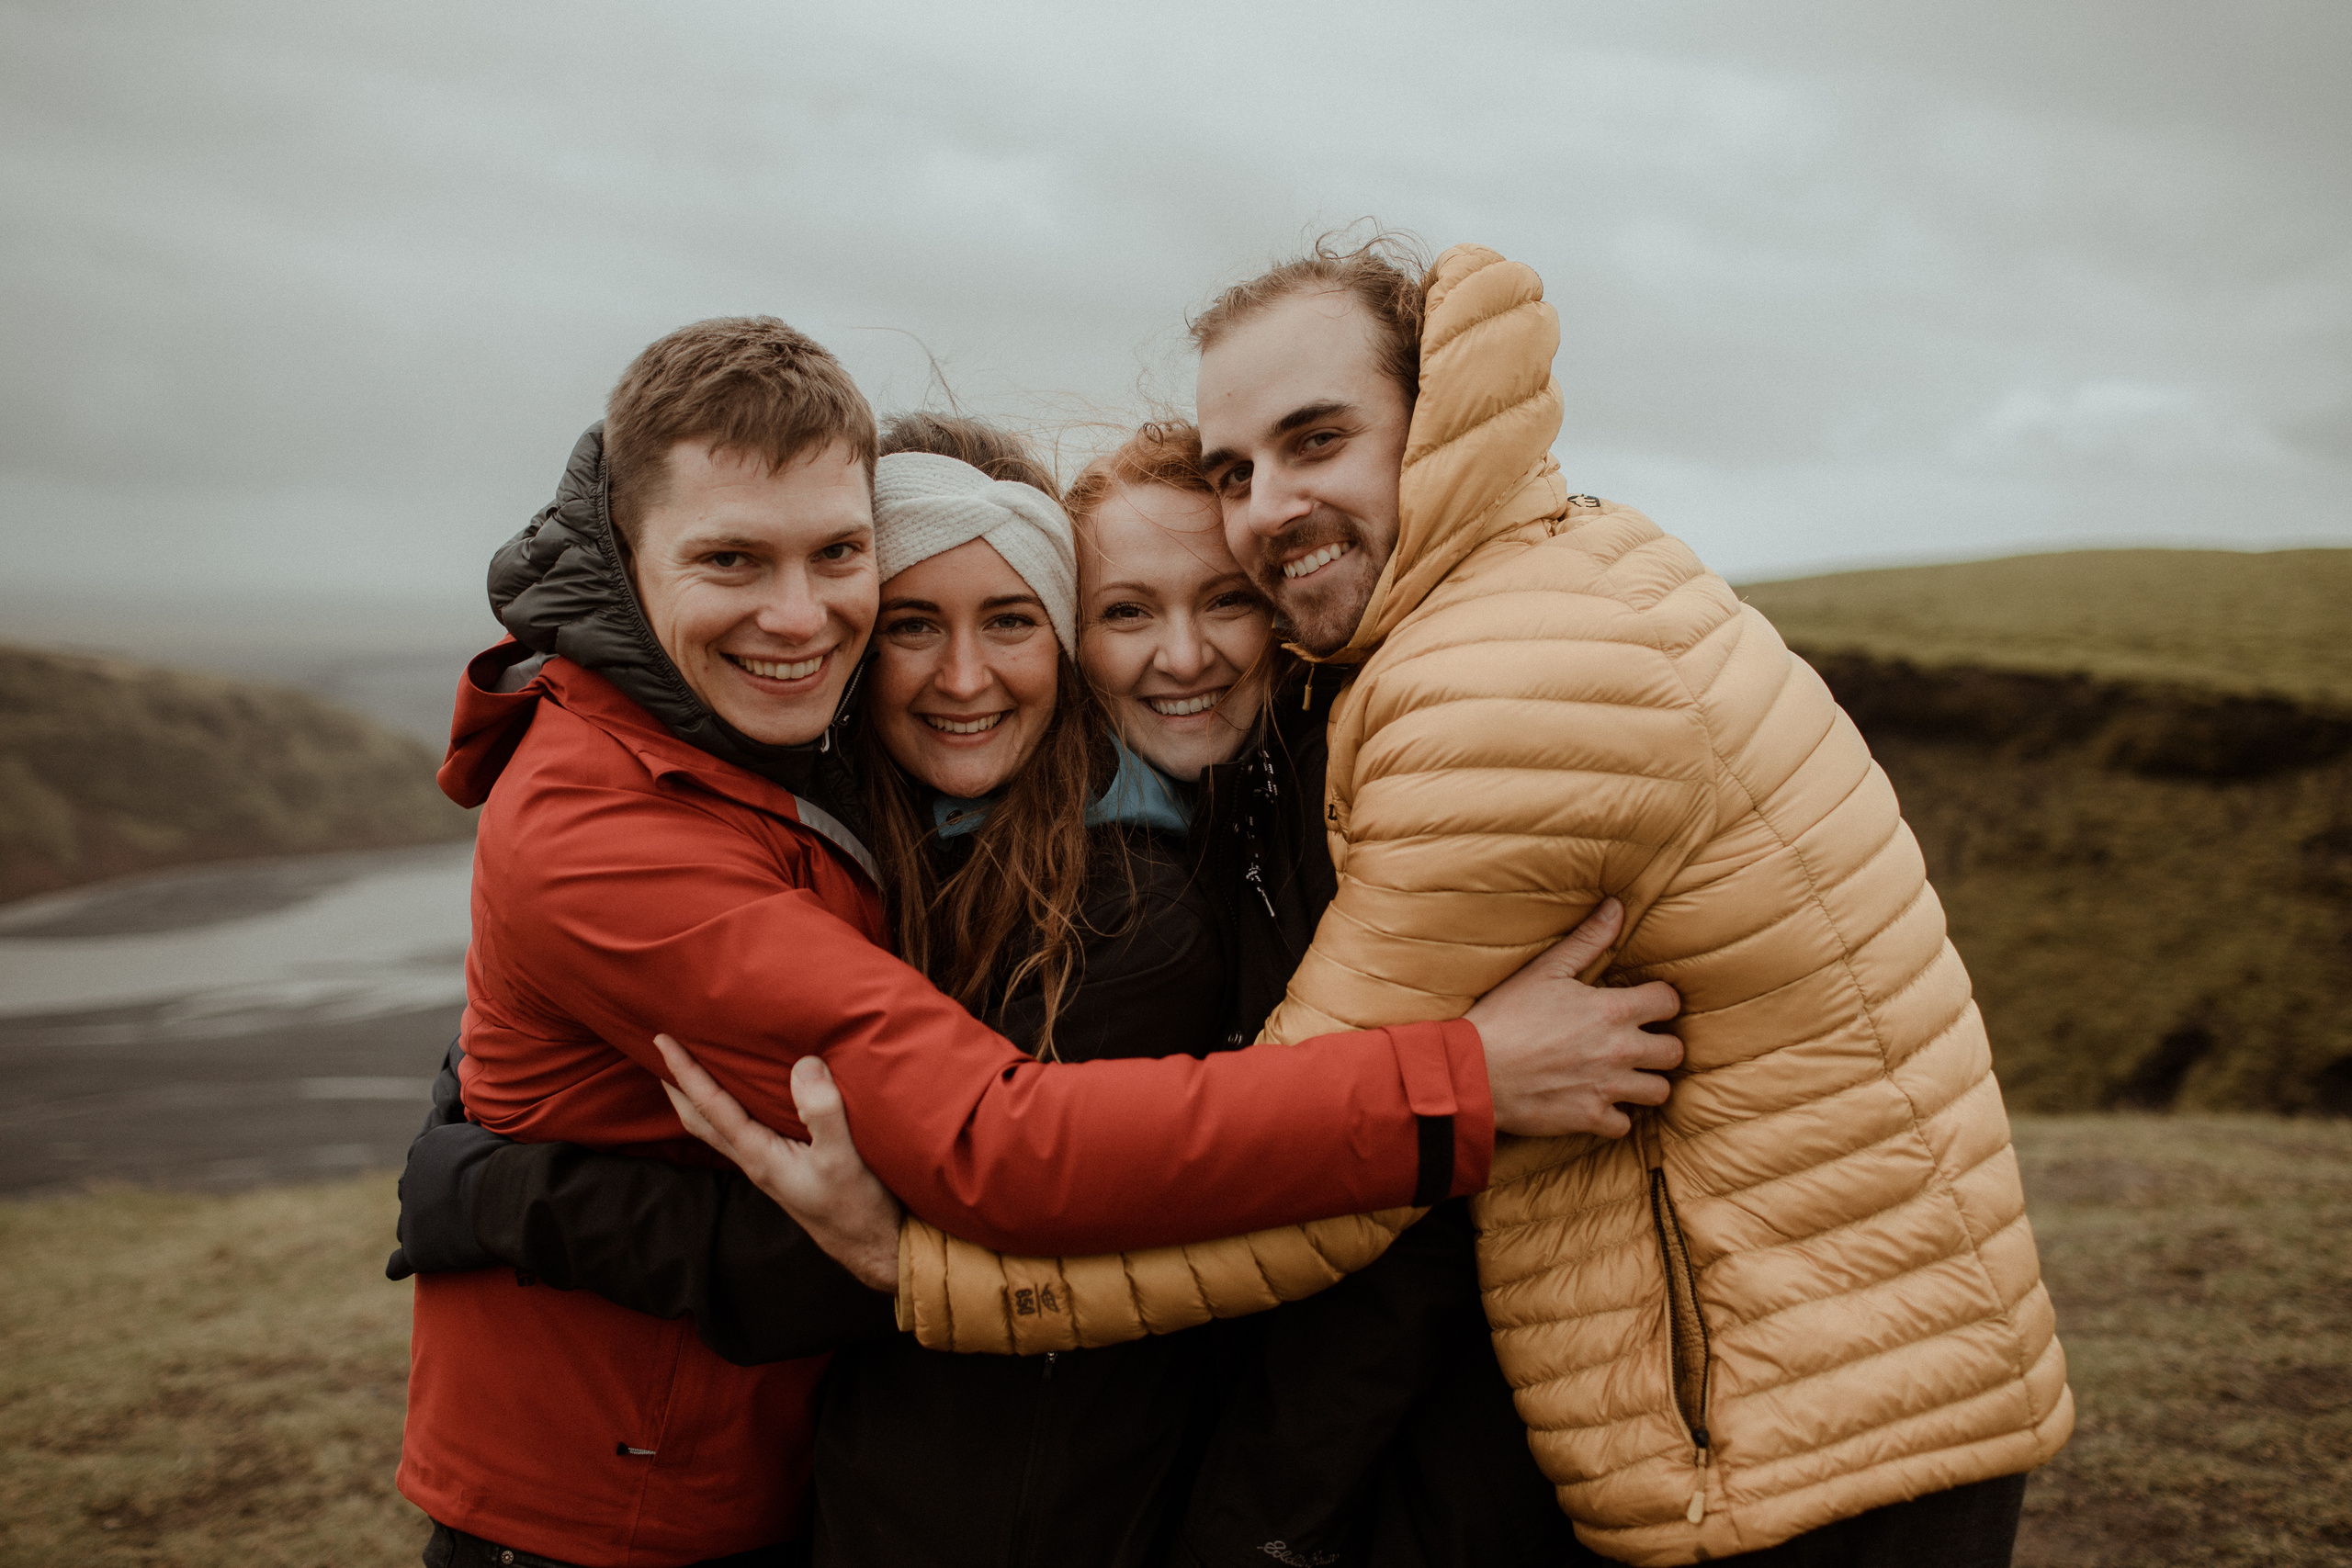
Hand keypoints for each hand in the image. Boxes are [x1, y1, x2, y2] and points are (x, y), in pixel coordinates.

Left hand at [653, 1034, 902, 1292]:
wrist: (871, 1245)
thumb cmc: (856, 1204)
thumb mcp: (841, 1156)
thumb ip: (822, 1110)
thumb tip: (804, 1064)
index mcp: (759, 1155)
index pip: (710, 1106)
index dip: (685, 1072)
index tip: (661, 1041)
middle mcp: (754, 1160)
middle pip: (699, 1120)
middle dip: (676, 1085)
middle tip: (656, 1052)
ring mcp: (766, 1165)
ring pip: (717, 1126)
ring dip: (696, 1097)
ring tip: (688, 1069)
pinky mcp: (782, 1166)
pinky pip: (742, 1129)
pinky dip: (727, 1107)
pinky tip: (742, 1096)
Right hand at [1466, 899, 1683, 1138]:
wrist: (1474, 1071)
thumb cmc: (1506, 1016)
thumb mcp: (1545, 970)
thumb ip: (1588, 940)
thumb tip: (1617, 907)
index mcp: (1613, 1010)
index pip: (1670, 1002)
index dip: (1660, 1001)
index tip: (1646, 1005)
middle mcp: (1620, 1050)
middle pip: (1675, 1052)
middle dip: (1661, 1046)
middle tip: (1639, 1043)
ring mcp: (1608, 1087)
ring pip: (1659, 1091)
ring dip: (1645, 1083)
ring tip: (1624, 1075)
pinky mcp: (1591, 1118)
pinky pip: (1625, 1125)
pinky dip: (1614, 1116)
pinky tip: (1597, 1102)